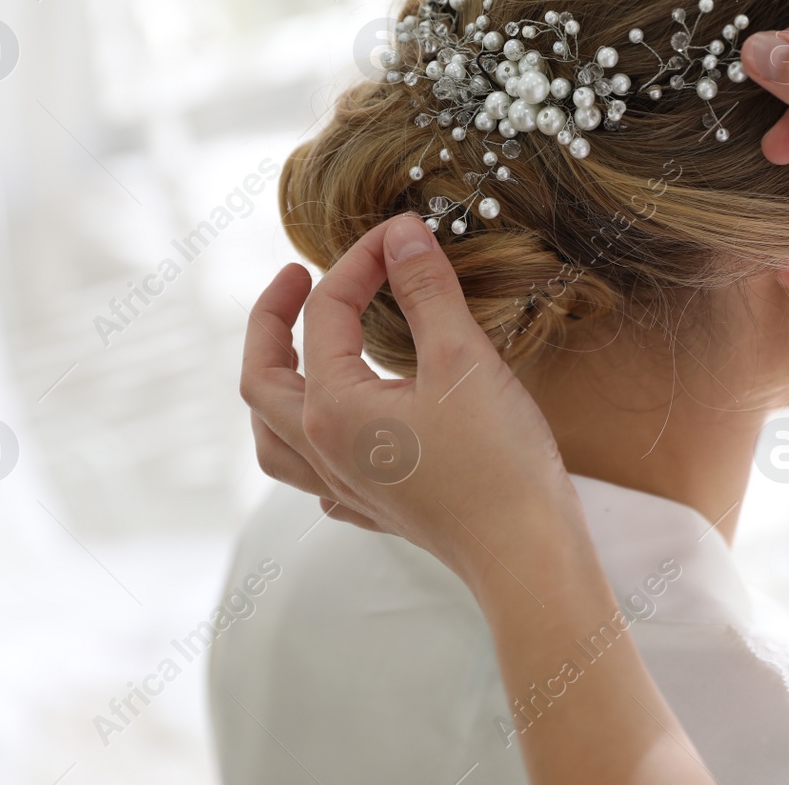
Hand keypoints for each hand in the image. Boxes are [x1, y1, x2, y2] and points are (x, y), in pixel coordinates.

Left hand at [239, 213, 584, 590]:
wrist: (526, 555)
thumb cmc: (497, 461)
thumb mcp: (462, 360)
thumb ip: (425, 291)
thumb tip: (401, 233)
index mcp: (332, 409)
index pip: (324, 315)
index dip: (357, 264)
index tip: (396, 236)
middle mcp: (323, 451)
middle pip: (262, 378)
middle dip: (271, 320)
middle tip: (295, 277)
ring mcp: (345, 487)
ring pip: (274, 434)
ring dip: (275, 384)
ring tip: (295, 352)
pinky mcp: (376, 509)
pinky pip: (315, 475)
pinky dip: (309, 442)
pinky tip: (339, 432)